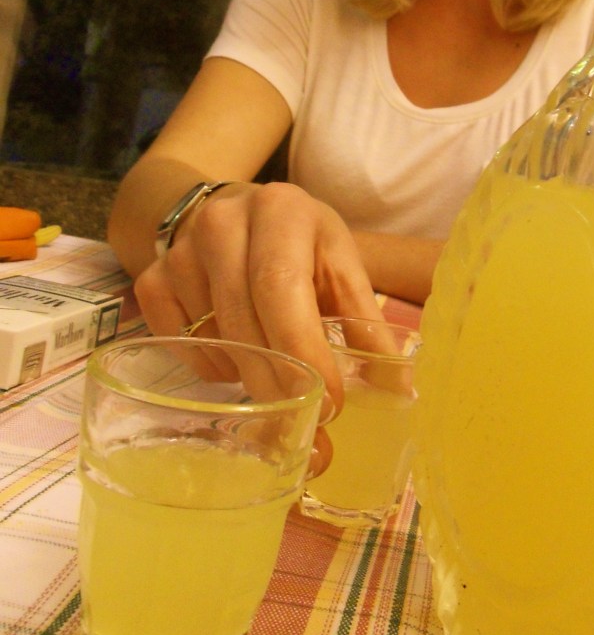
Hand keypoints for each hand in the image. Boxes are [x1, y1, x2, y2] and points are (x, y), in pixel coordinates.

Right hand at [133, 182, 385, 472]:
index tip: (331, 402)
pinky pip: (181, 345)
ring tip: (278, 378)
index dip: (304, 351)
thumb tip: (400, 390)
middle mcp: (223, 221)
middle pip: (245, 320)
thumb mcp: (339, 266)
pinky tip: (237, 353)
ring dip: (249, 376)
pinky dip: (213, 365)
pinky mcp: (152, 278)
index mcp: (282, 210)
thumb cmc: (299, 243)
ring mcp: (180, 250)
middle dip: (279, 383)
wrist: (234, 211)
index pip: (282, 287)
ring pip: (213, 339)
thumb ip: (366, 323)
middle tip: (307, 424)